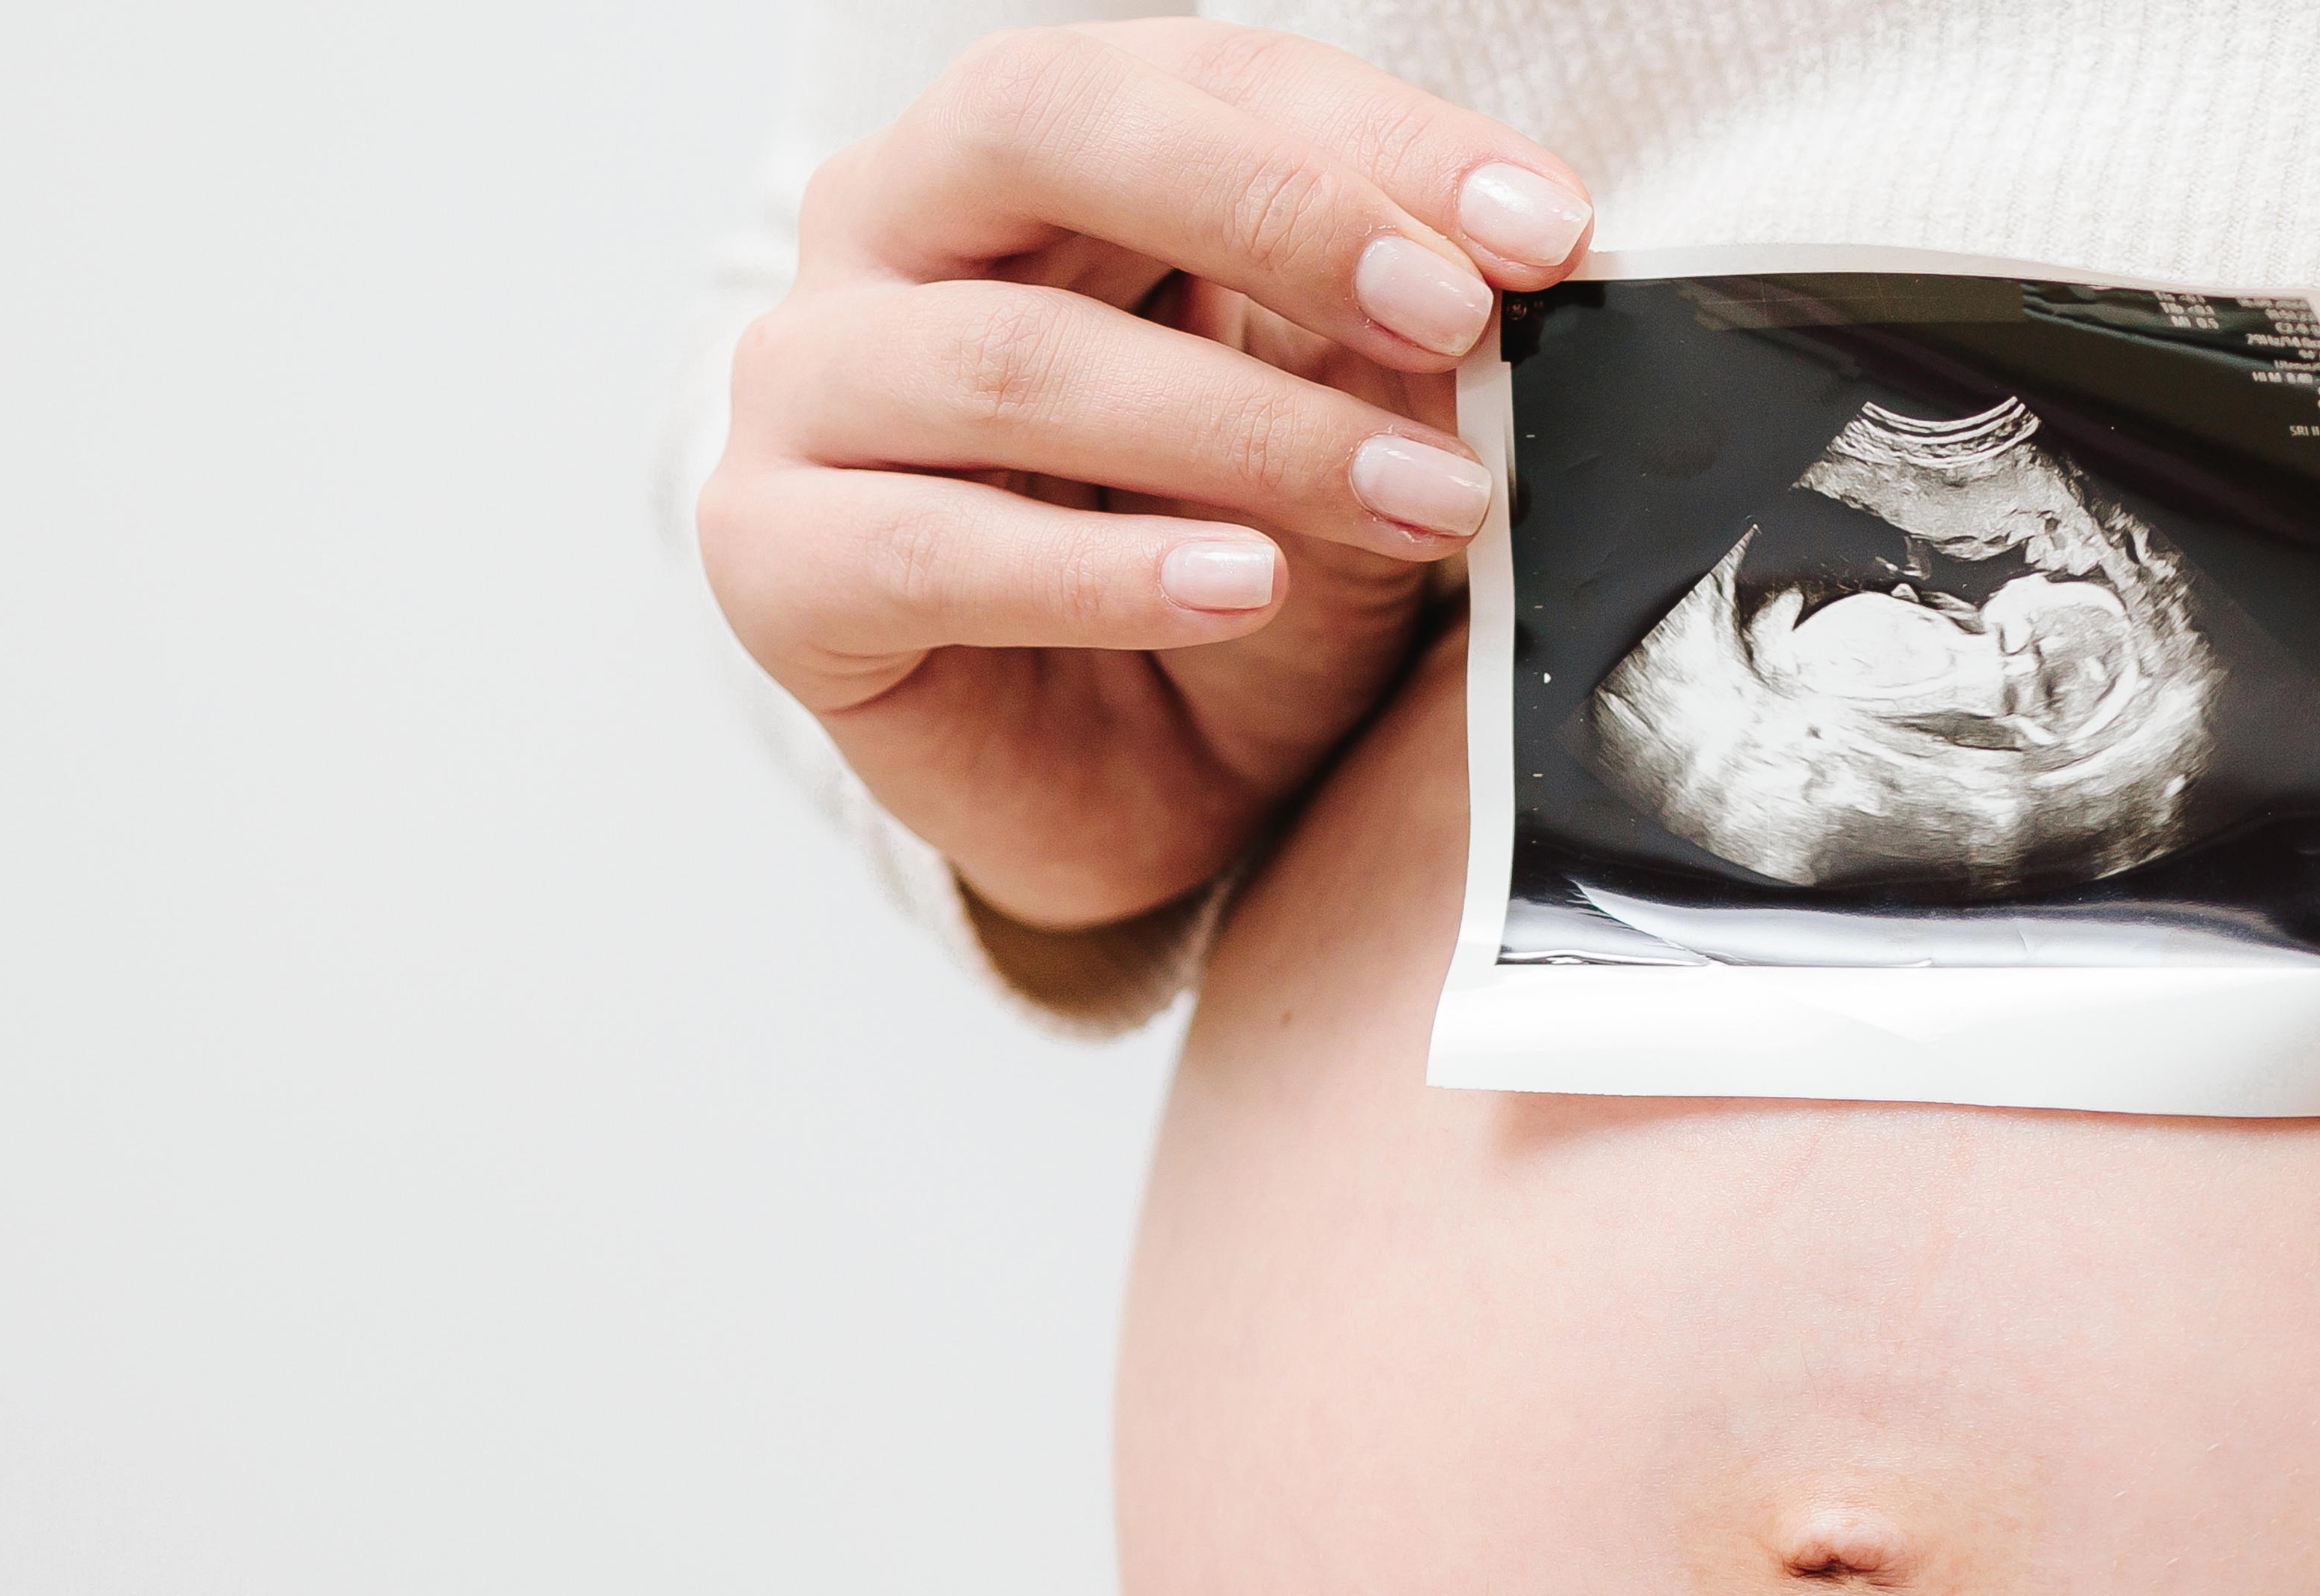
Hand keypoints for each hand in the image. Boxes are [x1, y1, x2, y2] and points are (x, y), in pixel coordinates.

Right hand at [696, 22, 1588, 928]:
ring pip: (1011, 353)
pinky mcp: (774, 558)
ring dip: (1241, 429)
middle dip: (1277, 210)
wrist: (1139, 797)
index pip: (1196, 75)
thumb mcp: (1347, 444)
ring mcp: (810, 387)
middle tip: (1455, 317)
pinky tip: (1241, 585)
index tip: (1545, 229)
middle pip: (1044, 123)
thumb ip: (1391, 346)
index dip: (1376, 138)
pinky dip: (1104, 573)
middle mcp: (891, 232)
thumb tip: (1494, 262)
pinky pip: (931, 544)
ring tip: (1412, 501)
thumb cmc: (1227, 582)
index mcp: (1031, 157)